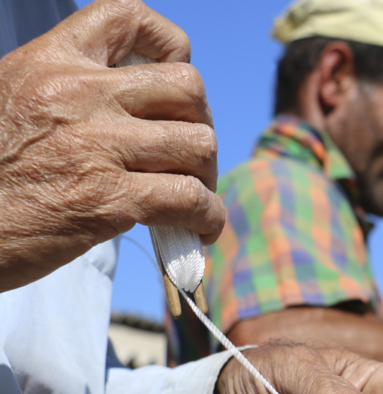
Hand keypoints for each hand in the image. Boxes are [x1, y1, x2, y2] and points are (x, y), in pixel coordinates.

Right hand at [0, 0, 224, 291]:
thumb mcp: (15, 101)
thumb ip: (73, 95)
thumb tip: (140, 111)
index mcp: (50, 62)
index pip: (128, 16)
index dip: (170, 45)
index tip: (173, 80)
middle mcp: (77, 94)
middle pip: (187, 87)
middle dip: (201, 123)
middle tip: (189, 156)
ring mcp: (96, 145)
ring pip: (198, 143)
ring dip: (207, 175)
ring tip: (193, 198)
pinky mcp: (108, 199)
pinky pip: (189, 198)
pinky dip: (207, 216)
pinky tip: (199, 228)